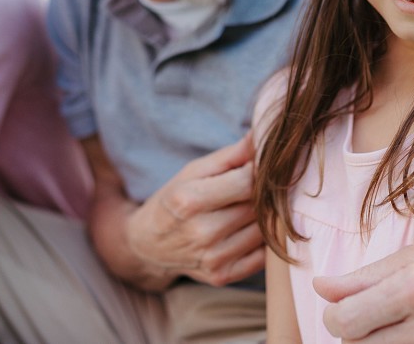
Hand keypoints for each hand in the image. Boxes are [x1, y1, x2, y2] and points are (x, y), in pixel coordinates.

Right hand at [126, 134, 264, 285]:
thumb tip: (262, 137)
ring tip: (253, 206)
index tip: (261, 166)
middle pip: (256, 207)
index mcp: (188, 200)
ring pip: (263, 231)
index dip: (260, 171)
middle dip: (264, 193)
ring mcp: (212, 258)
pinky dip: (264, 241)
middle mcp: (200, 233)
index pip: (246, 182)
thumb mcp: (192, 171)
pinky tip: (251, 229)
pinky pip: (262, 257)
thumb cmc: (173, 200)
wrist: (148, 245)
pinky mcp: (222, 276)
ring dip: (266, 217)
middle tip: (261, 186)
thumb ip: (229, 156)